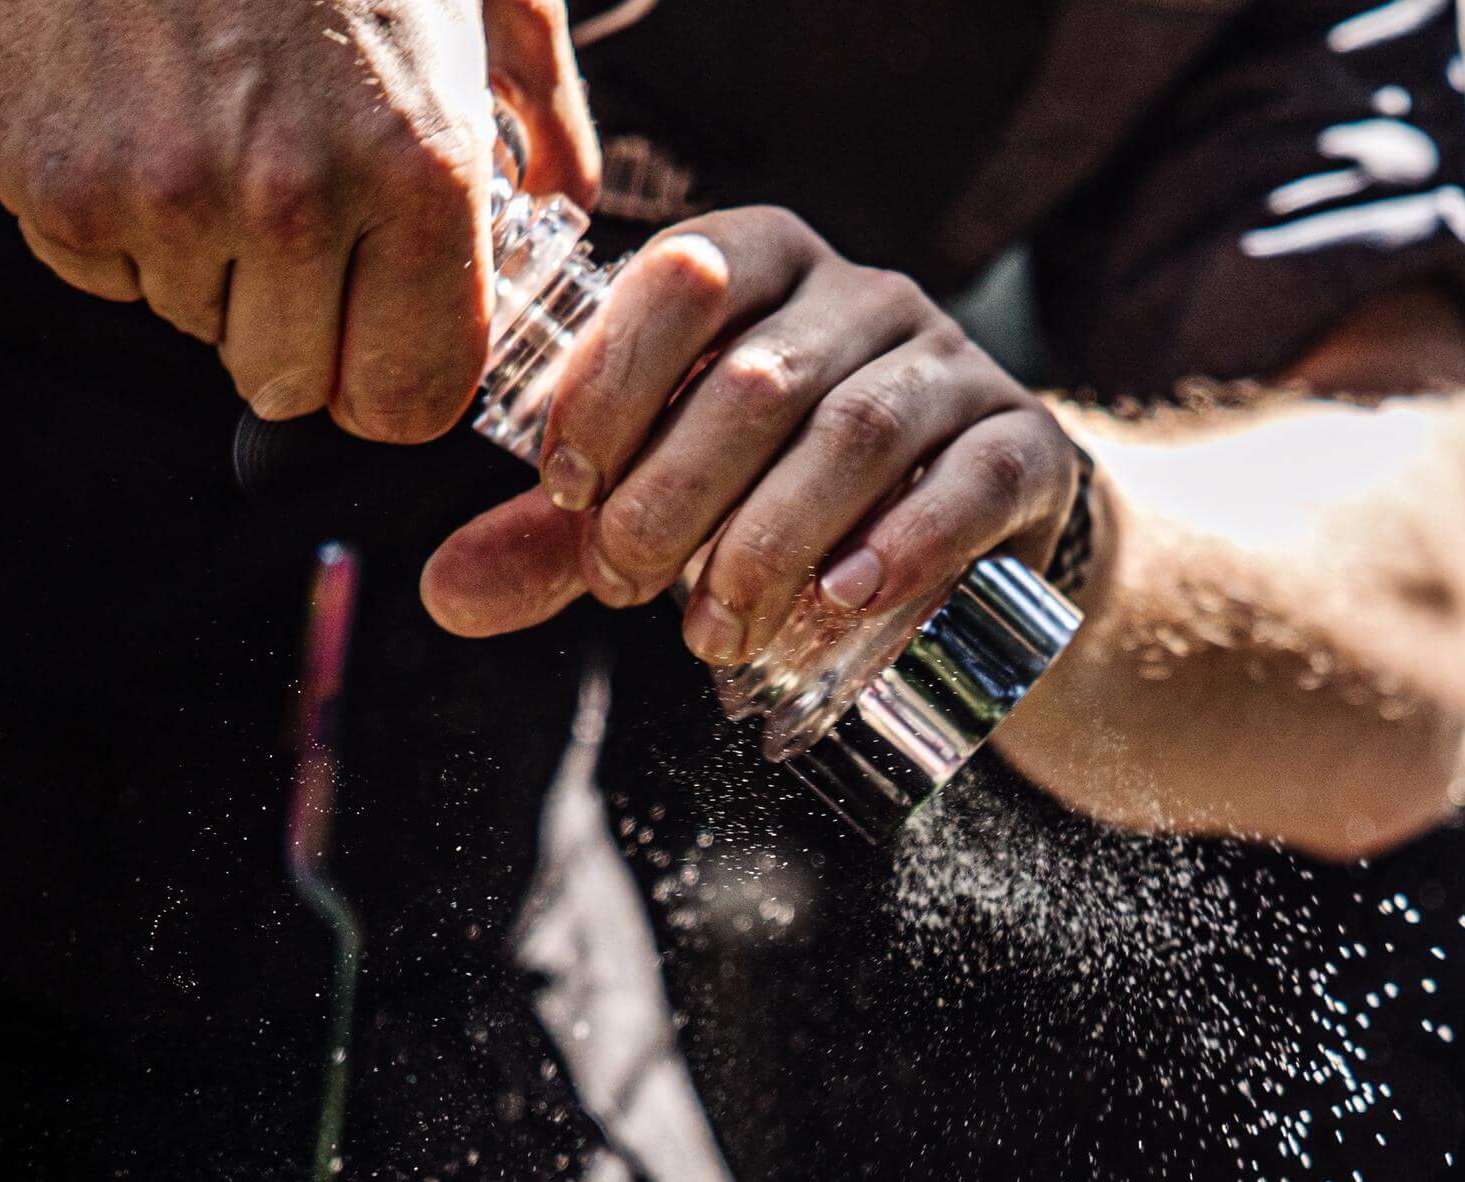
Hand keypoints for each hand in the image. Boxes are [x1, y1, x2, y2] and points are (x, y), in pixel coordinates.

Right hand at [0, 0, 597, 440]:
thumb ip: (538, 107)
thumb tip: (565, 202)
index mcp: (416, 171)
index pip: (408, 400)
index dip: (393, 375)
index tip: (380, 332)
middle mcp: (292, 202)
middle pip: (292, 383)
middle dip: (298, 322)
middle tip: (289, 210)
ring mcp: (165, 199)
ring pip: (197, 323)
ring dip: (208, 262)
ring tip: (211, 128)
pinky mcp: (59, 183)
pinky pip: (105, 271)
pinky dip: (120, 220)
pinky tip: (140, 116)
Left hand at [420, 205, 1080, 662]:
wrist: (968, 542)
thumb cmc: (790, 503)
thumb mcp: (666, 508)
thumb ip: (558, 541)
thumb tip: (441, 594)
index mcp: (763, 265)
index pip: (680, 278)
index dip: (611, 384)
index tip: (563, 491)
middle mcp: (862, 295)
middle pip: (759, 376)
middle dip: (676, 494)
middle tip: (630, 590)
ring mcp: (951, 366)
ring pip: (857, 430)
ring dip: (771, 539)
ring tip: (718, 632)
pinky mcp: (1023, 448)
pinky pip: (968, 479)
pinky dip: (903, 542)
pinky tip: (842, 597)